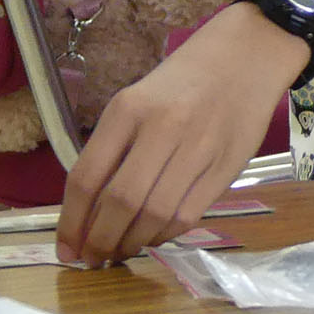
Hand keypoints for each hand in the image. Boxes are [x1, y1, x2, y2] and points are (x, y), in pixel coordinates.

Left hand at [58, 9, 296, 266]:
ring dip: (132, 243)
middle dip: (99, 240)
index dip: (71, 222)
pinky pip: (188, 216)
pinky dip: (164, 235)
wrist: (247, 54)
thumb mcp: (135, 101)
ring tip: (120, 251)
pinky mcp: (227, 168)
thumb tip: (87, 210)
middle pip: (120, 202)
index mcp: (127, 110)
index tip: (66, 248)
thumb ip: (113, 149)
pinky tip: (153, 236)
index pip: (87, 176)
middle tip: (92, 258)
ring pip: (155, 215)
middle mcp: (162, 128)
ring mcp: (198, 149)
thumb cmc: (182, 81)